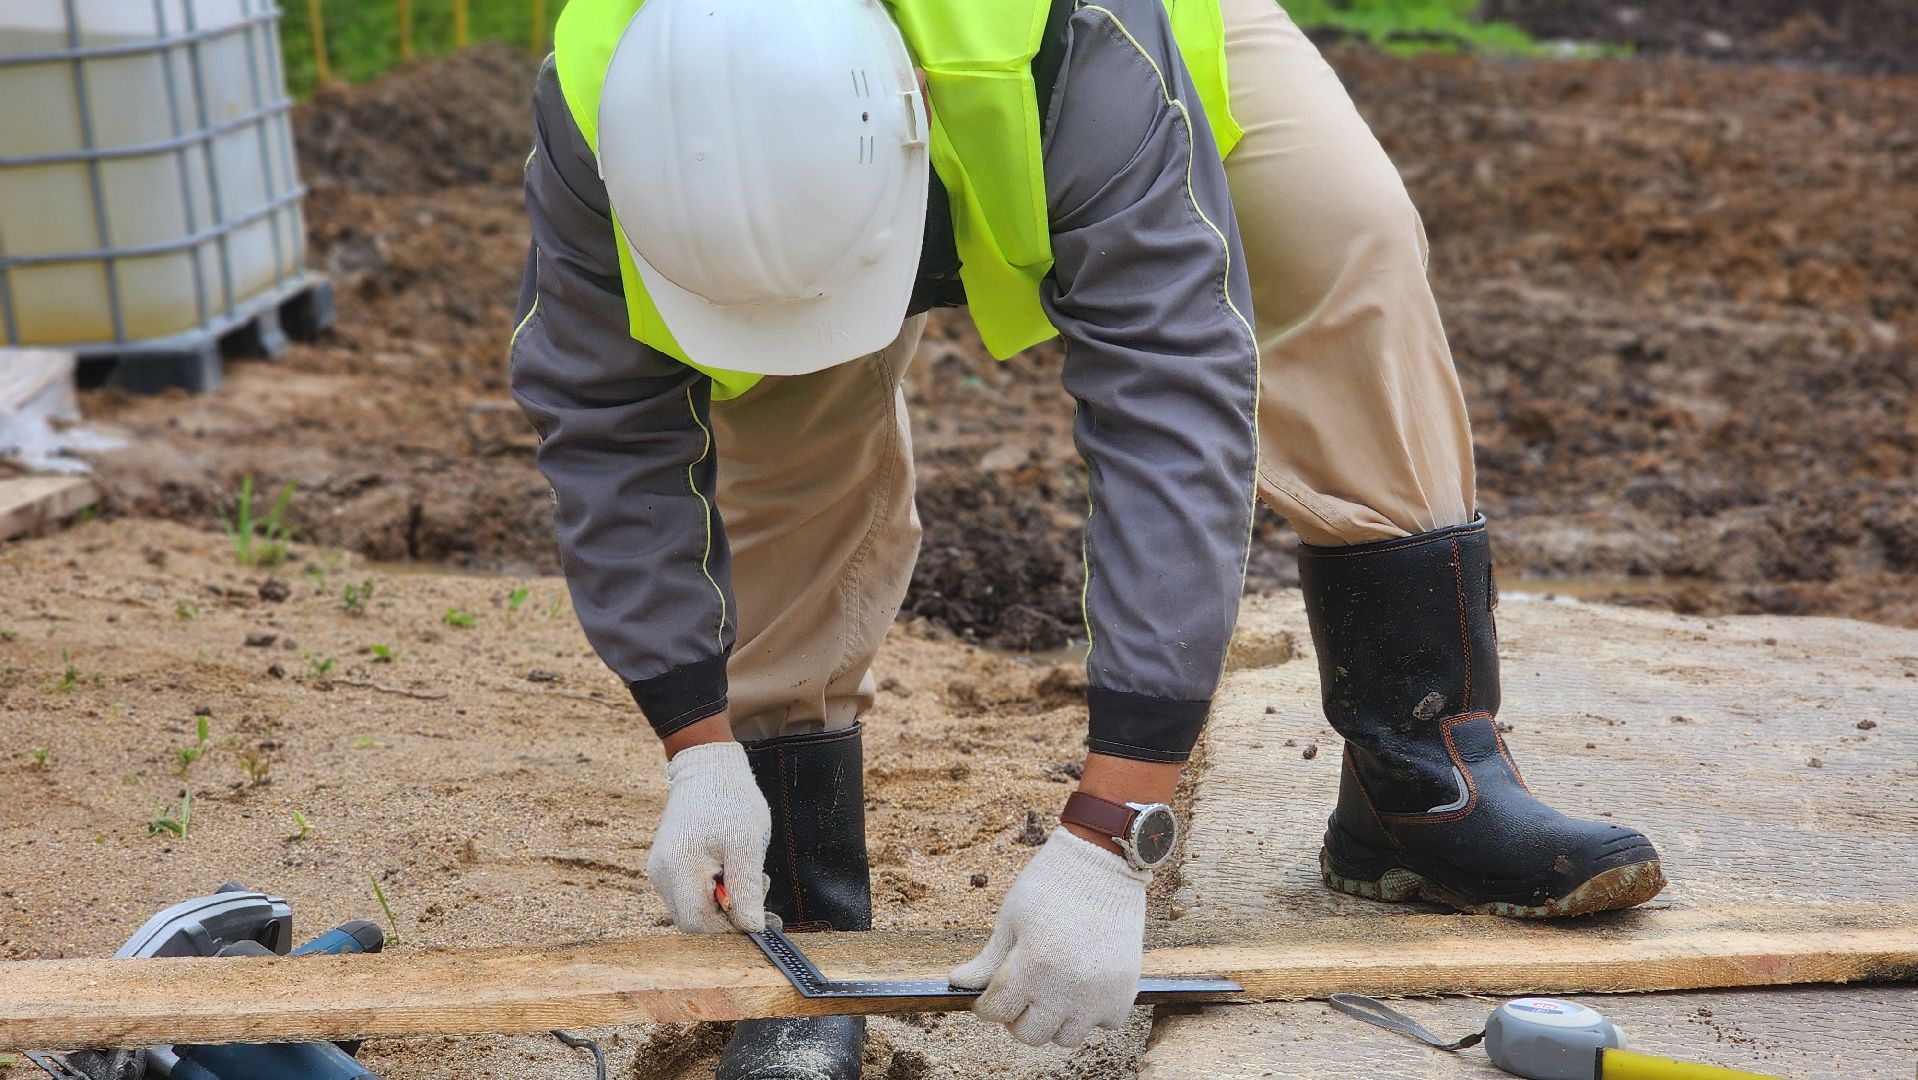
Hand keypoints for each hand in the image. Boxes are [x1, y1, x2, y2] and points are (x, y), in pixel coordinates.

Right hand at [644, 740, 770, 932]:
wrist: (707, 769)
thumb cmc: (731, 801)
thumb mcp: (748, 844)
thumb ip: (746, 889)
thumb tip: (751, 928)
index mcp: (679, 868)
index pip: (698, 924)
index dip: (728, 927)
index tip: (755, 911)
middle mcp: (661, 874)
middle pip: (693, 920)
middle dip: (726, 913)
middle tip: (752, 886)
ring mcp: (660, 870)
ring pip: (692, 908)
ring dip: (721, 901)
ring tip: (740, 869)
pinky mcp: (665, 866)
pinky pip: (689, 892)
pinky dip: (711, 889)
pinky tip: (726, 865)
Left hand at [949, 827, 1149, 1047]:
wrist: (1103, 864)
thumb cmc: (1051, 886)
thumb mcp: (1011, 918)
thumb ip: (988, 960)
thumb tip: (959, 983)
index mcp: (1033, 964)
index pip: (997, 1010)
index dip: (986, 1004)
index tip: (989, 994)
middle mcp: (1066, 987)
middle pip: (1030, 1034)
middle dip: (1017, 1016)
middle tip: (1021, 992)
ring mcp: (1098, 995)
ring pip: (1066, 1037)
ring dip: (1054, 1019)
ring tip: (1053, 989)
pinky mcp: (1124, 993)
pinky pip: (1102, 1024)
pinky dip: (1091, 1012)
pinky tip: (1084, 984)